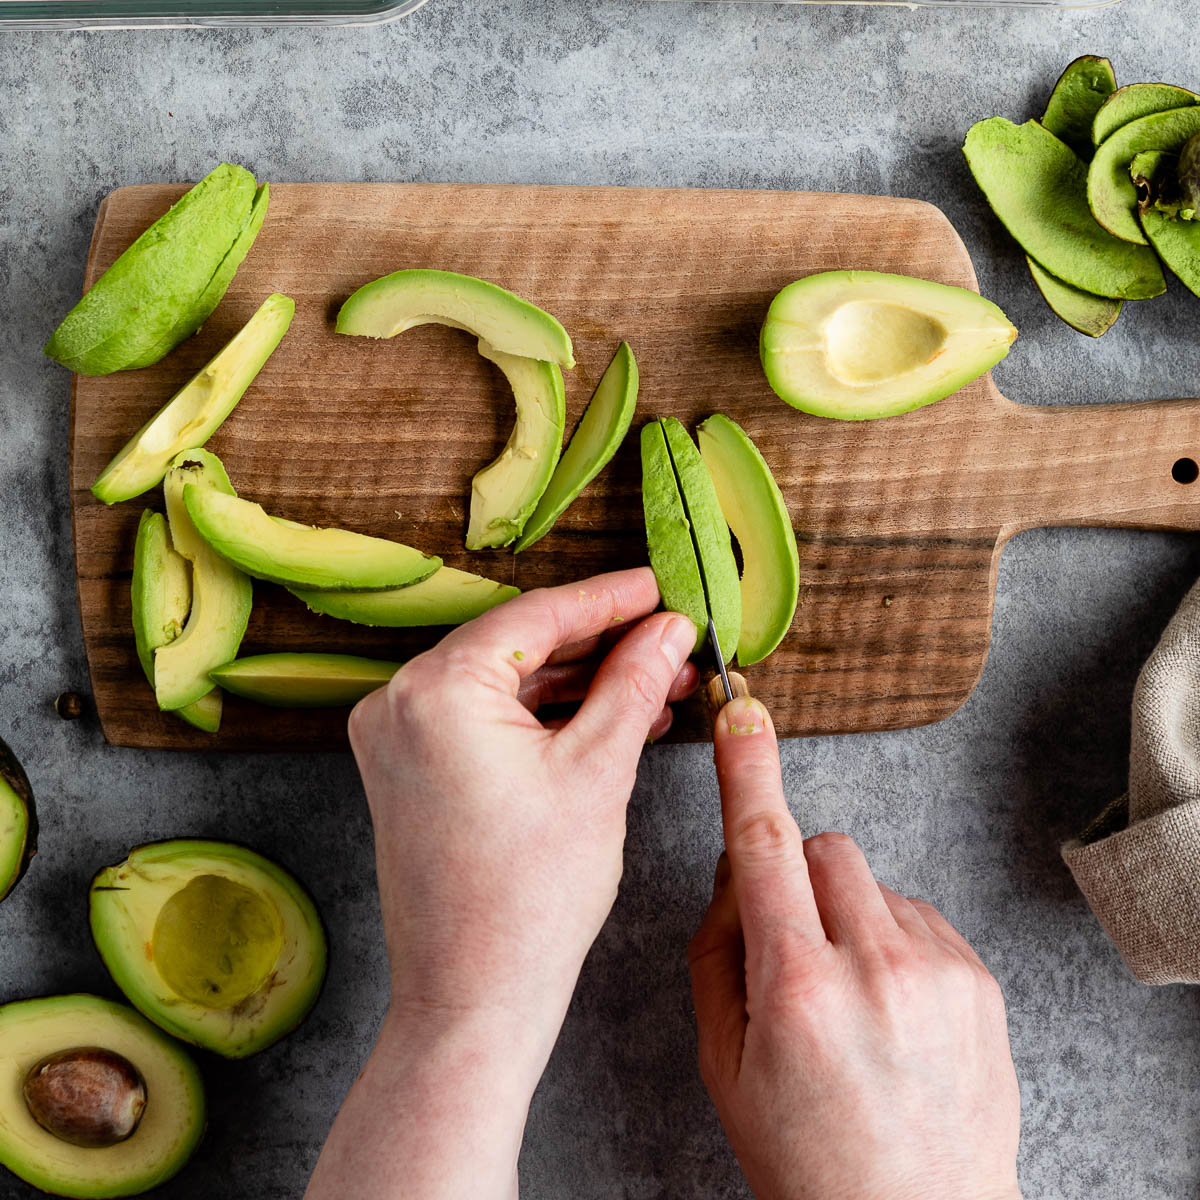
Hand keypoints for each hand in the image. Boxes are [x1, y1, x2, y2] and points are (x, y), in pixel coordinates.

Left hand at [306, 568, 696, 1199]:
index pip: (538, 617)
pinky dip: (542, 718)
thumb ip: (633, 683)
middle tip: (670, 640)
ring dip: (579, 683)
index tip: (660, 586)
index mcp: (436, 690)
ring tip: (656, 686)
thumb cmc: (530, 899)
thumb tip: (669, 630)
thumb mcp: (598, 773)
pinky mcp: (408, 768)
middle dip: (602, 646)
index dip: (611, 599)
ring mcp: (395, 736)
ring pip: (505, 684)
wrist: (472, 998)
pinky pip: (484, 719)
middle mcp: (399, 701)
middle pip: (519, 646)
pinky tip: (608, 718)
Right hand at [688, 696, 1021, 1199]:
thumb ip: (717, 950)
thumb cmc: (807, 1155)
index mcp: (797, 990)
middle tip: (792, 945)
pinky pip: (916, 913)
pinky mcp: (977, 979)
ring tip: (849, 996)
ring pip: (870, 880)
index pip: (764, 849)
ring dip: (846, 913)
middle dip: (796, 876)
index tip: (743, 714)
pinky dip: (891, 940)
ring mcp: (936, 972)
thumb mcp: (722, 1061)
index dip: (748, 773)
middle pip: (823, 848)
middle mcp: (875, 970)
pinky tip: (888, 1008)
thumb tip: (736, 870)